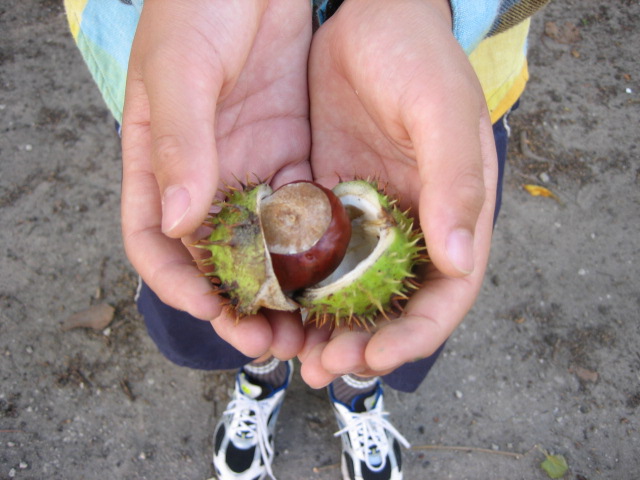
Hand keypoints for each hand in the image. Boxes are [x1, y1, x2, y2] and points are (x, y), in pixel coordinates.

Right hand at [121, 0, 311, 358]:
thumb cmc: (201, 0)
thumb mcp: (182, 67)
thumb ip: (180, 142)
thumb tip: (176, 220)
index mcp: (158, 159)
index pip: (153, 238)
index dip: (176, 281)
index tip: (210, 308)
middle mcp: (204, 173)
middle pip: (214, 256)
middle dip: (238, 303)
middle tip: (270, 341)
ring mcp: (250, 166)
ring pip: (261, 245)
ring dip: (282, 289)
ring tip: (308, 327)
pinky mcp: (292, 154)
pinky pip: (301, 213)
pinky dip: (314, 250)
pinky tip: (337, 275)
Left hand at [299, 0, 497, 385]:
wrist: (367, 17)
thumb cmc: (418, 57)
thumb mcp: (443, 113)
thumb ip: (456, 184)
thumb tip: (460, 262)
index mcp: (451, 216)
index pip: (444, 296)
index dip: (413, 335)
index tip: (373, 358)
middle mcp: (408, 228)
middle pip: (388, 308)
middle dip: (357, 345)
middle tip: (319, 368)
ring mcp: (363, 219)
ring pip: (344, 292)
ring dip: (317, 327)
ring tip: (285, 351)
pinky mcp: (324, 202)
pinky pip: (306, 256)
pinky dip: (290, 285)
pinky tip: (264, 303)